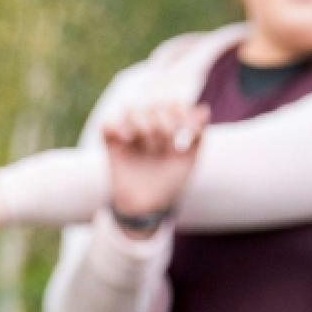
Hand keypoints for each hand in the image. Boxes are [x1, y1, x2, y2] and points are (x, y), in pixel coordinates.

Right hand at [101, 102, 210, 228]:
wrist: (147, 206)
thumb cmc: (171, 183)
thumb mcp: (189, 160)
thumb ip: (197, 135)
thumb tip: (204, 110)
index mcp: (168, 127)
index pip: (173, 104)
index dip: (179, 110)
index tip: (184, 128)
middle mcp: (149, 127)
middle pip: (153, 105)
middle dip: (162, 122)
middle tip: (166, 143)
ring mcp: (130, 135)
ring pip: (132, 110)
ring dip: (142, 123)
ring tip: (147, 143)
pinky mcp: (112, 145)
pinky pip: (108, 126)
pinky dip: (117, 127)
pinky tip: (127, 139)